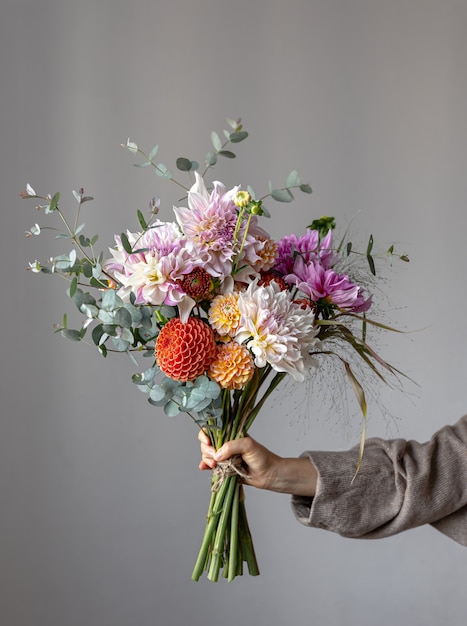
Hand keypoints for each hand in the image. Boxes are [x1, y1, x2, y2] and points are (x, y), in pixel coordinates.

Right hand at [198, 430, 316, 496]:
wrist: (270, 475)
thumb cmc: (262, 457)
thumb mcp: (248, 445)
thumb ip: (231, 446)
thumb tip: (217, 455)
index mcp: (231, 435)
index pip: (213, 430)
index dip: (206, 434)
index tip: (208, 442)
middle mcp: (226, 445)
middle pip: (207, 443)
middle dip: (207, 450)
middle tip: (215, 457)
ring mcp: (224, 457)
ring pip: (207, 455)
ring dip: (207, 459)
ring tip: (215, 465)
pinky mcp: (224, 469)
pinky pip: (211, 466)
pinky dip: (205, 466)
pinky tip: (204, 468)